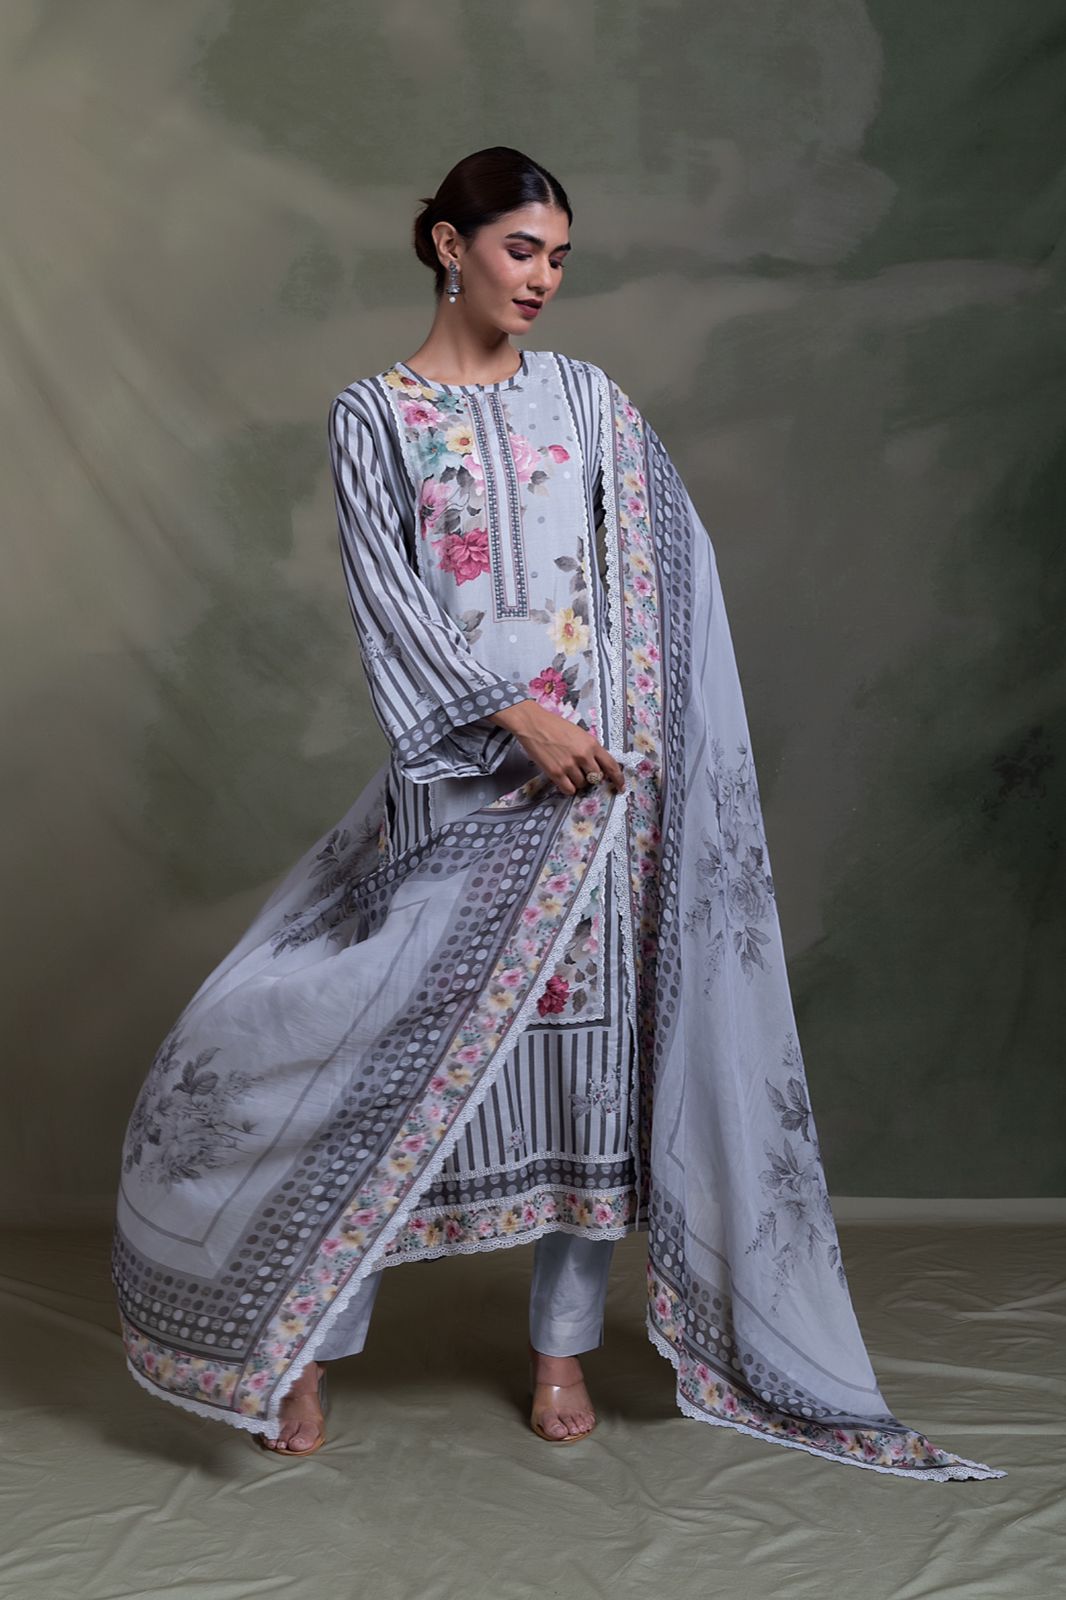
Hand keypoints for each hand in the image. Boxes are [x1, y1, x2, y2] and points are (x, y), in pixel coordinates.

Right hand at [488, 700, 625, 796]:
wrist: (533, 724)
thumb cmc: (555, 726)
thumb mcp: (579, 734)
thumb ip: (590, 749)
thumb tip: (597, 766)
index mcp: (591, 744)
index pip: (611, 766)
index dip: (618, 779)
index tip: (620, 787)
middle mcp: (583, 755)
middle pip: (596, 777)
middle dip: (591, 777)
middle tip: (582, 771)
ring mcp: (569, 765)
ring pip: (582, 784)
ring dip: (578, 781)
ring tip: (567, 769)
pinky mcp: (556, 773)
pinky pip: (569, 789)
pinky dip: (568, 787)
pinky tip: (563, 779)